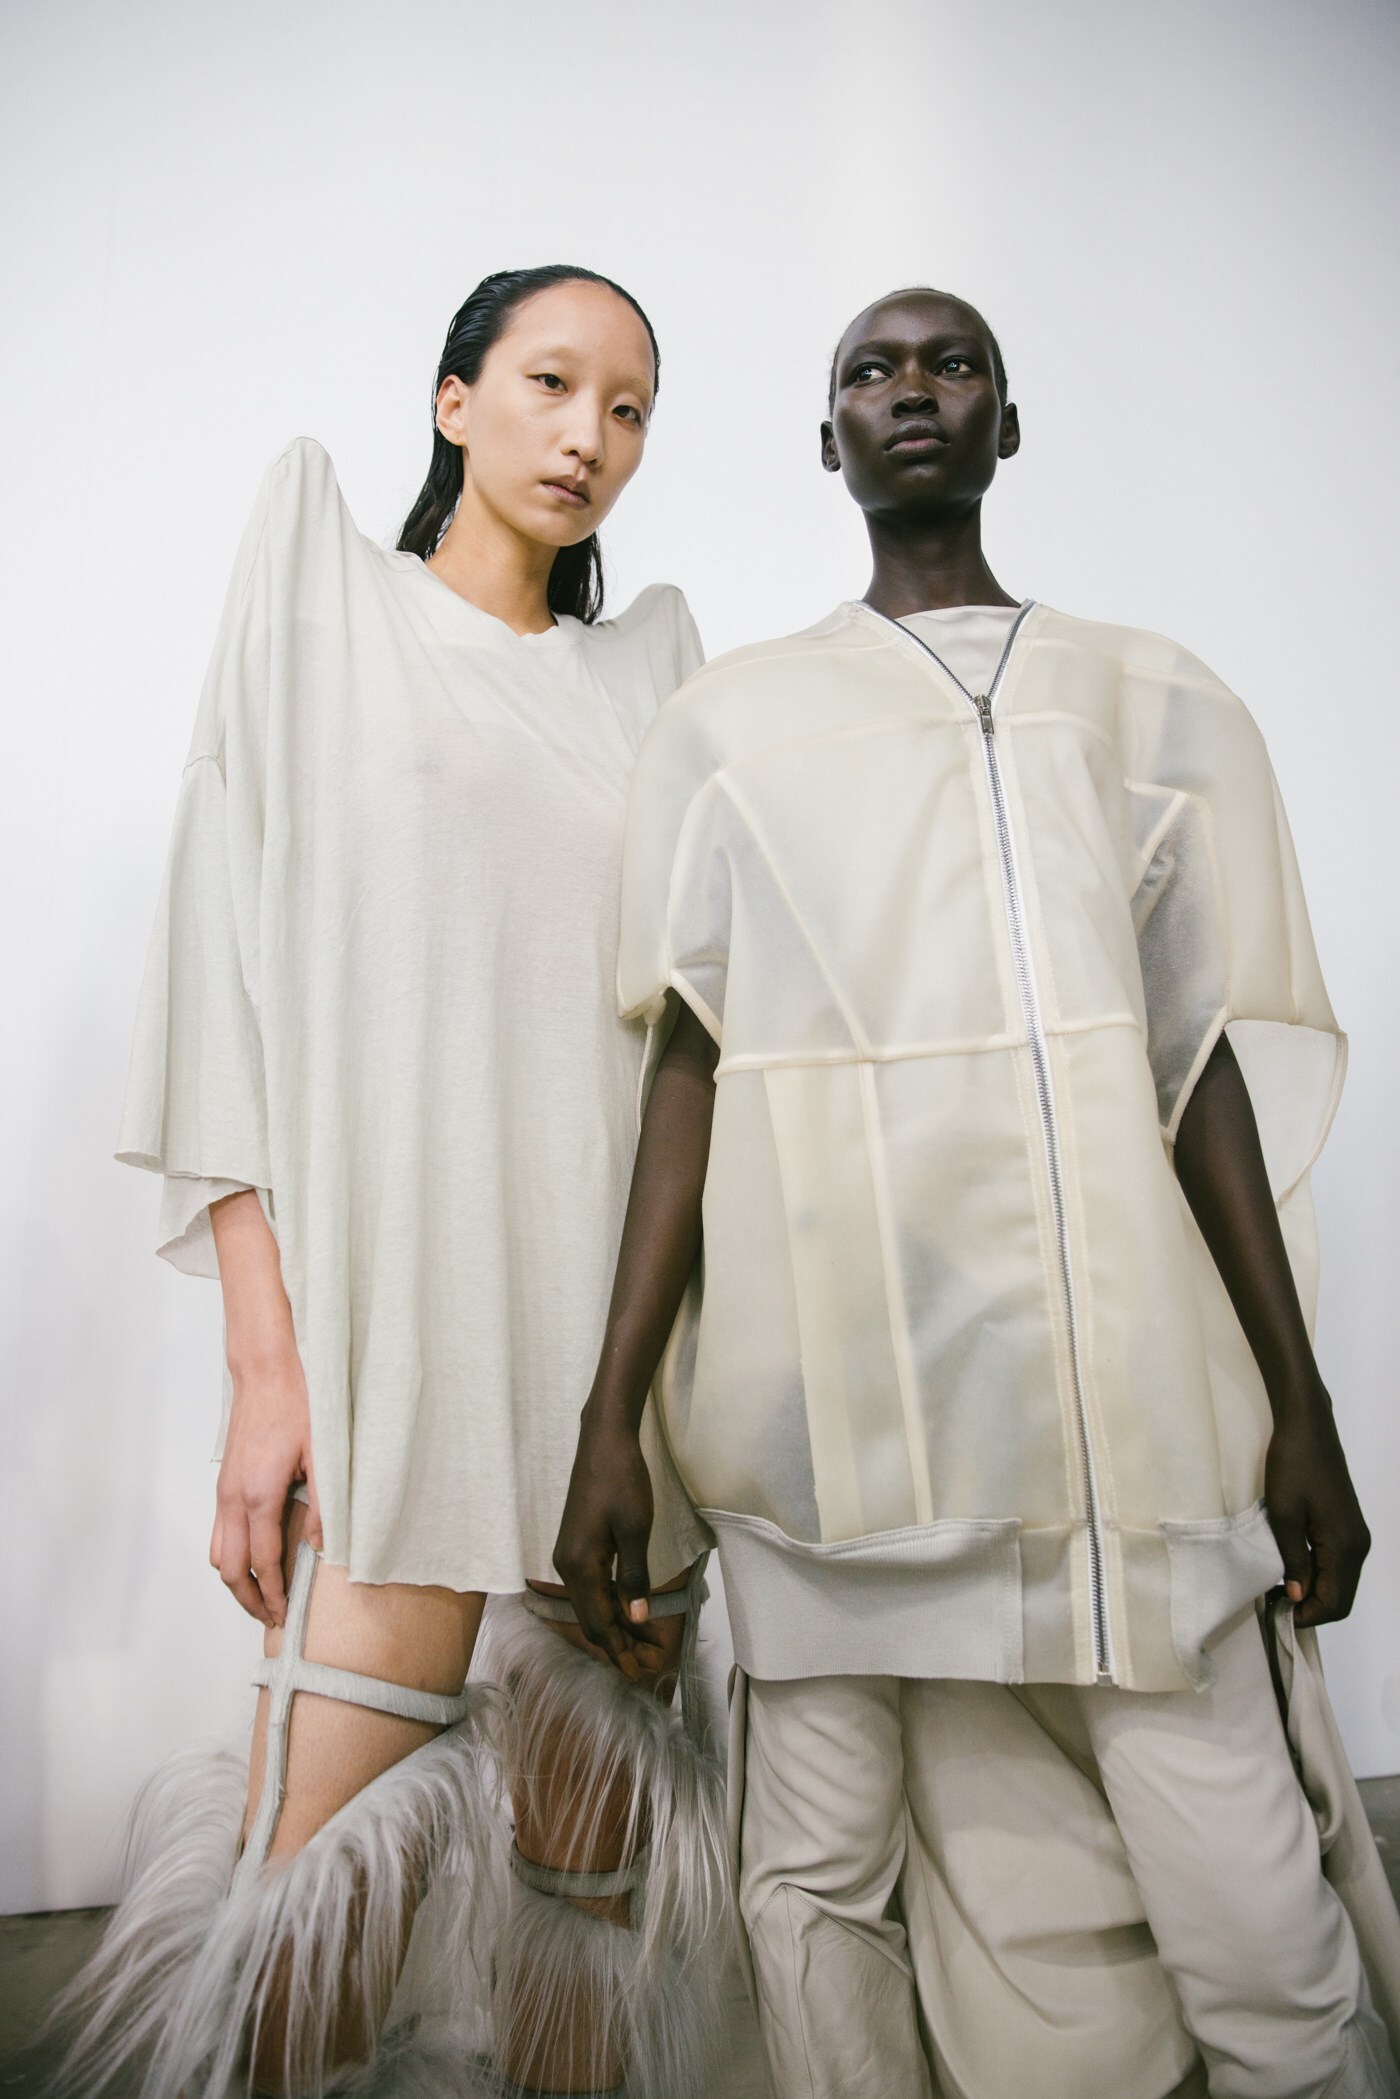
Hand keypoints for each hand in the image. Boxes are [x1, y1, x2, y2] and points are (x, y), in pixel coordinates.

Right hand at [209, 1345, 320, 1626]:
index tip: (287, 1614)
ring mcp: (225, 1491)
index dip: (275, 1594)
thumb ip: (325, 1505)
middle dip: (249, 1599)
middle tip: (271, 1618)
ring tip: (260, 1596)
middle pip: (231, 1569)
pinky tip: (252, 1559)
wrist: (266, 1372)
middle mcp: (234, 1499)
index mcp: (259, 1496)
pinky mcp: (225, 1482)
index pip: (263, 1562)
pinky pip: (219, 1532)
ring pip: (218, 1553)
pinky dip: (230, 1556)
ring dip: (236, 1581)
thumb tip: (322, 1547)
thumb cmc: (297, 1406)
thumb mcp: (324, 1455)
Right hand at [554, 1405, 662, 1680]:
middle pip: (590, 1617)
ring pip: (590, 1602)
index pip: (597, 1621)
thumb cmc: (621, 1480)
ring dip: (614, 1624)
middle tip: (643, 1666)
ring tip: (640, 1643)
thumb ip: (633, 1578)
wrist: (604, 1440)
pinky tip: (626, 1609)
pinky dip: (609, 1602)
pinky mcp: (576, 1543)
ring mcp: (569, 1553)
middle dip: (616, 1643)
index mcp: (578, 1565)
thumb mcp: (635, 1530)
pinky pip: (590, 1585)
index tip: (637, 1673)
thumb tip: (636, 1618)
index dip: (617, 1650)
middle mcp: (566, 1564)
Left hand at [1264, 1385, 1370, 1627]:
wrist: (1307, 1429)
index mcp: (1345, 1546)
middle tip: (1274, 1605)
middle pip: (1341, 1597)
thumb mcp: (1283, 1517)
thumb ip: (1293, 1560)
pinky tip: (1291, 1569)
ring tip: (1277, 1588)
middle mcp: (1358, 1545)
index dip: (1306, 1616)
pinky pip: (1338, 1564)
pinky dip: (1319, 1575)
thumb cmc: (1292, 1467)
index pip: (1335, 1603)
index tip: (1276, 1614)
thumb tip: (1299, 1596)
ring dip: (1314, 1592)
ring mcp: (1356, 1535)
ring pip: (1340, 1582)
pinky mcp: (1348, 1525)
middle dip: (1311, 1608)